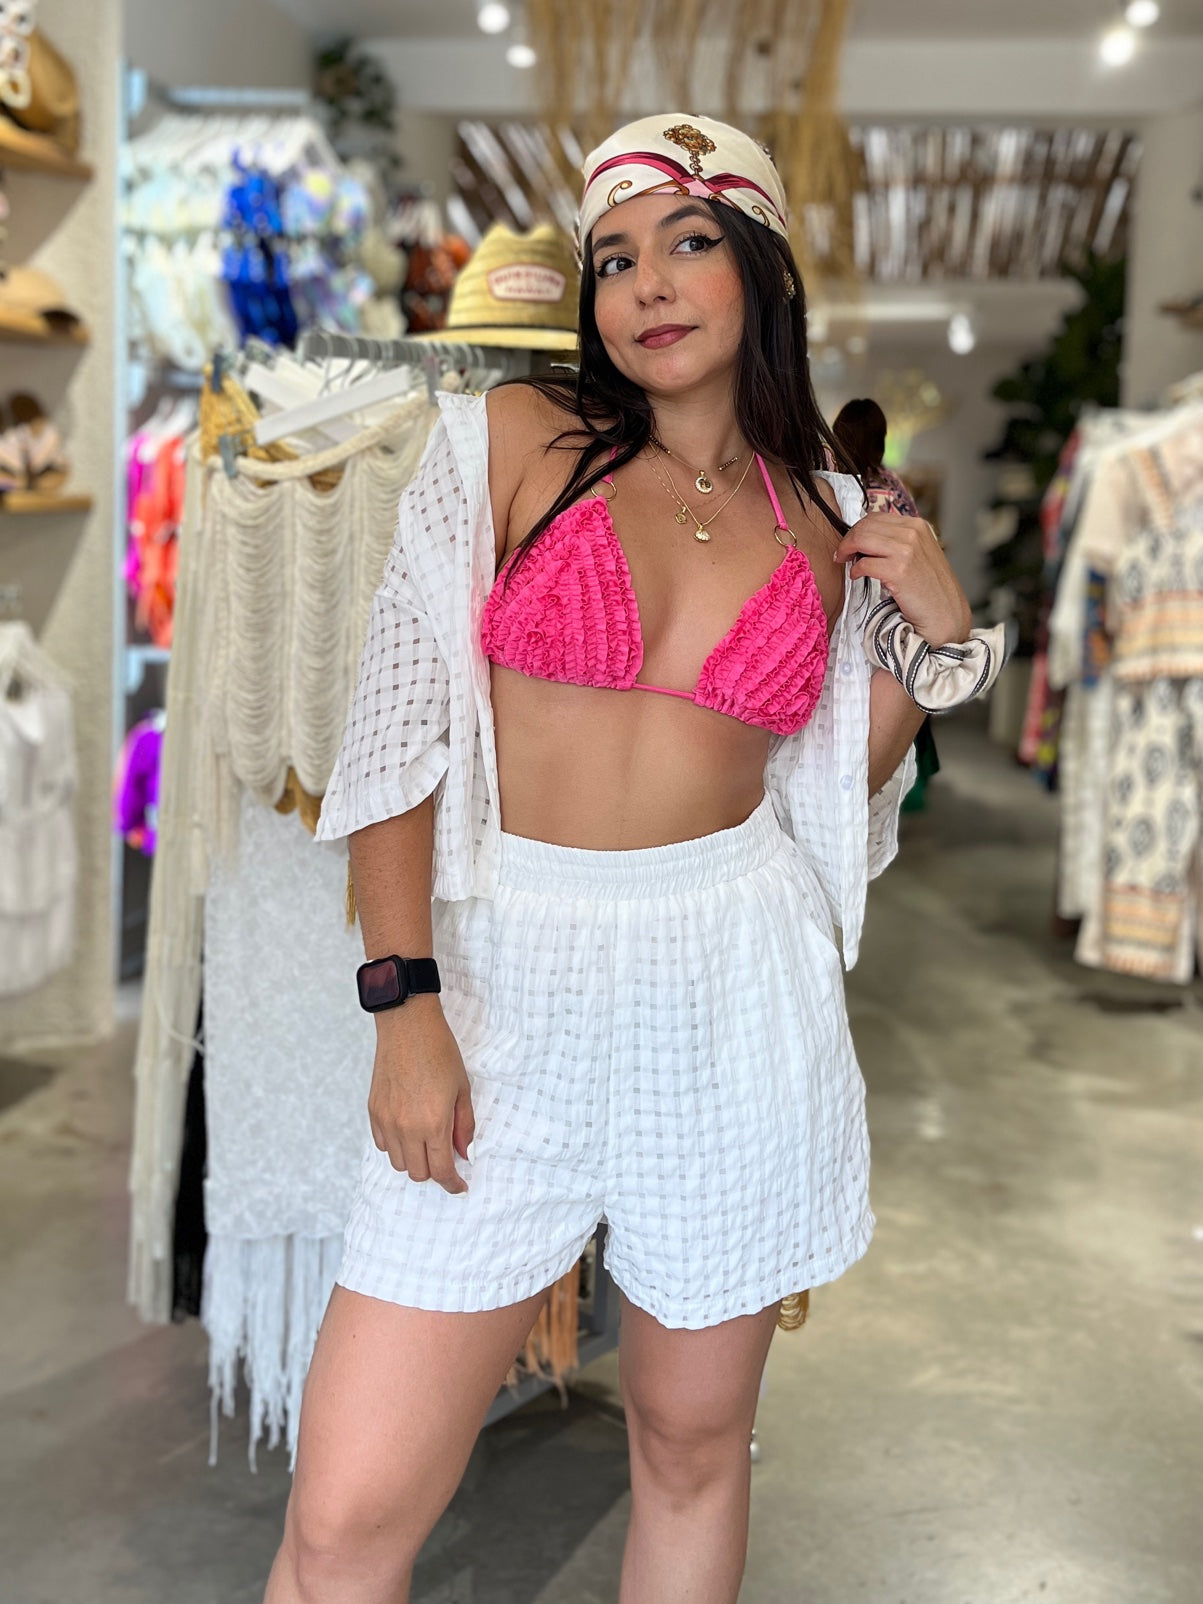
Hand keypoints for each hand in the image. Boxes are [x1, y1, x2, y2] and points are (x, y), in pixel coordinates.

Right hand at [368, 996, 474, 1194]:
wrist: (408, 1025)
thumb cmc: (439, 1052)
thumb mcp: (462, 1089)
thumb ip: (464, 1126)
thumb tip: (464, 1153)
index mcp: (433, 1123)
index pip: (441, 1171)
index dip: (452, 1184)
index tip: (459, 1186)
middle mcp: (406, 1127)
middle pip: (418, 1173)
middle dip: (435, 1172)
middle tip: (446, 1157)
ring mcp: (387, 1121)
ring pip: (398, 1163)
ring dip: (415, 1160)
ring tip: (427, 1141)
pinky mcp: (373, 1111)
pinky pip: (383, 1144)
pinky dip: (397, 1146)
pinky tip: (408, 1130)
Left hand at [835, 512, 971, 647]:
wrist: (946, 614)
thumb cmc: (931, 588)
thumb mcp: (919, 554)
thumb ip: (898, 541)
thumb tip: (866, 537)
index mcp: (917, 526)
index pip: (875, 517)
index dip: (857, 530)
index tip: (850, 543)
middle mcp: (913, 533)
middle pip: (865, 526)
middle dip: (848, 540)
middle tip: (842, 554)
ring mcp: (906, 550)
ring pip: (861, 540)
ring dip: (847, 552)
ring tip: (848, 564)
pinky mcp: (899, 571)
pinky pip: (864, 563)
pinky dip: (855, 570)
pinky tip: (857, 576)